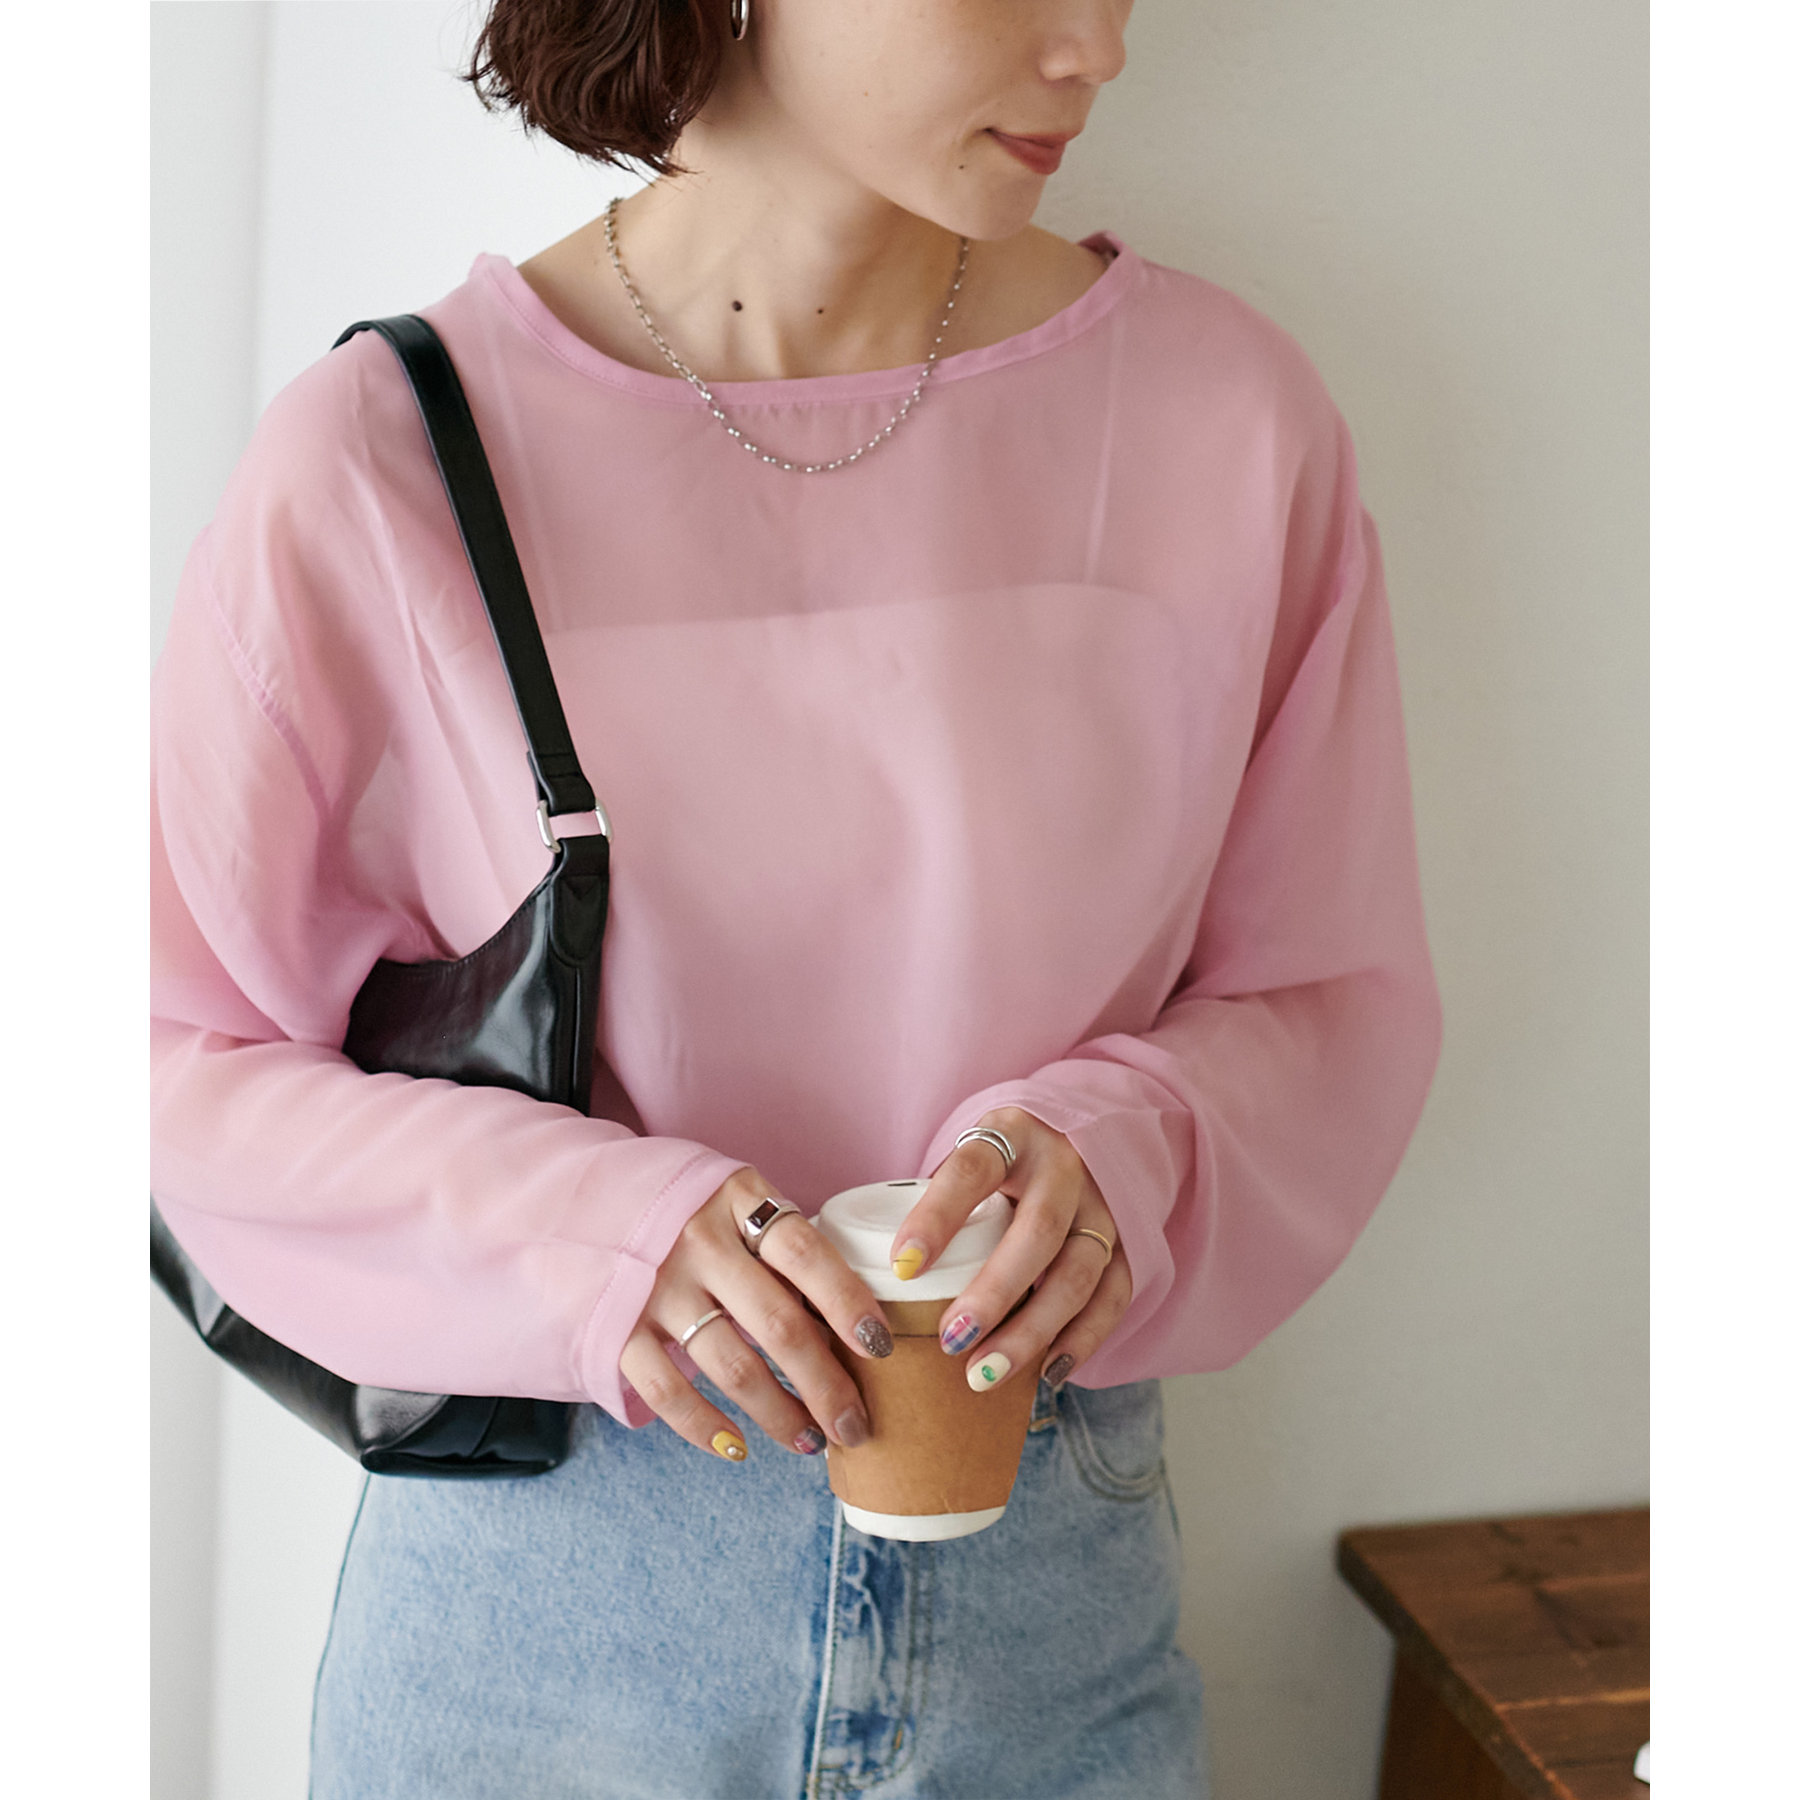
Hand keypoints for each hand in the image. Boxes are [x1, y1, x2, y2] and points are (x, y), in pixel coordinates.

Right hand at [619, 1165, 894, 1462]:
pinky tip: (738, 1447)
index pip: (806, 1254)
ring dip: (777, 1413)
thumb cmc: (684, 1206)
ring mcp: (654, 1285)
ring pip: (730, 1366)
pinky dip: (704, 1426)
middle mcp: (697, 1240)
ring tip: (810, 1441)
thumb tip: (848, 1315)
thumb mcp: (734, 1198)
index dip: (848, 1302)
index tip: (881, 1347)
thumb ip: (779, 1243)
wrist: (579, 1198)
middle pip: (777, 1323)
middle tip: (856, 1425)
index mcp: (737, 1199)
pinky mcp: (616, 1326)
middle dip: (825, 1384)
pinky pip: (666, 1390)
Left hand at [892, 1108, 1132, 1391]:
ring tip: (984, 1374)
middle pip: (1038, 1230)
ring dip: (1032, 1330)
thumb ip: (935, 1202)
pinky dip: (1082, 1340)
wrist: (1080, 1137)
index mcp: (1012, 1135)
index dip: (937, 1218)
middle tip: (950, 1341)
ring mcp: (1102, 1206)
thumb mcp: (970, 1158)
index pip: (972, 1171)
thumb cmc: (1001, 1162)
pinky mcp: (1126, 1244)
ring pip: (1077, 1273)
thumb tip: (874, 1276)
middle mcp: (1065, 1167)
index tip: (902, 1267)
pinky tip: (1046, 1375)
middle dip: (993, 1292)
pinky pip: (1112, 1297)